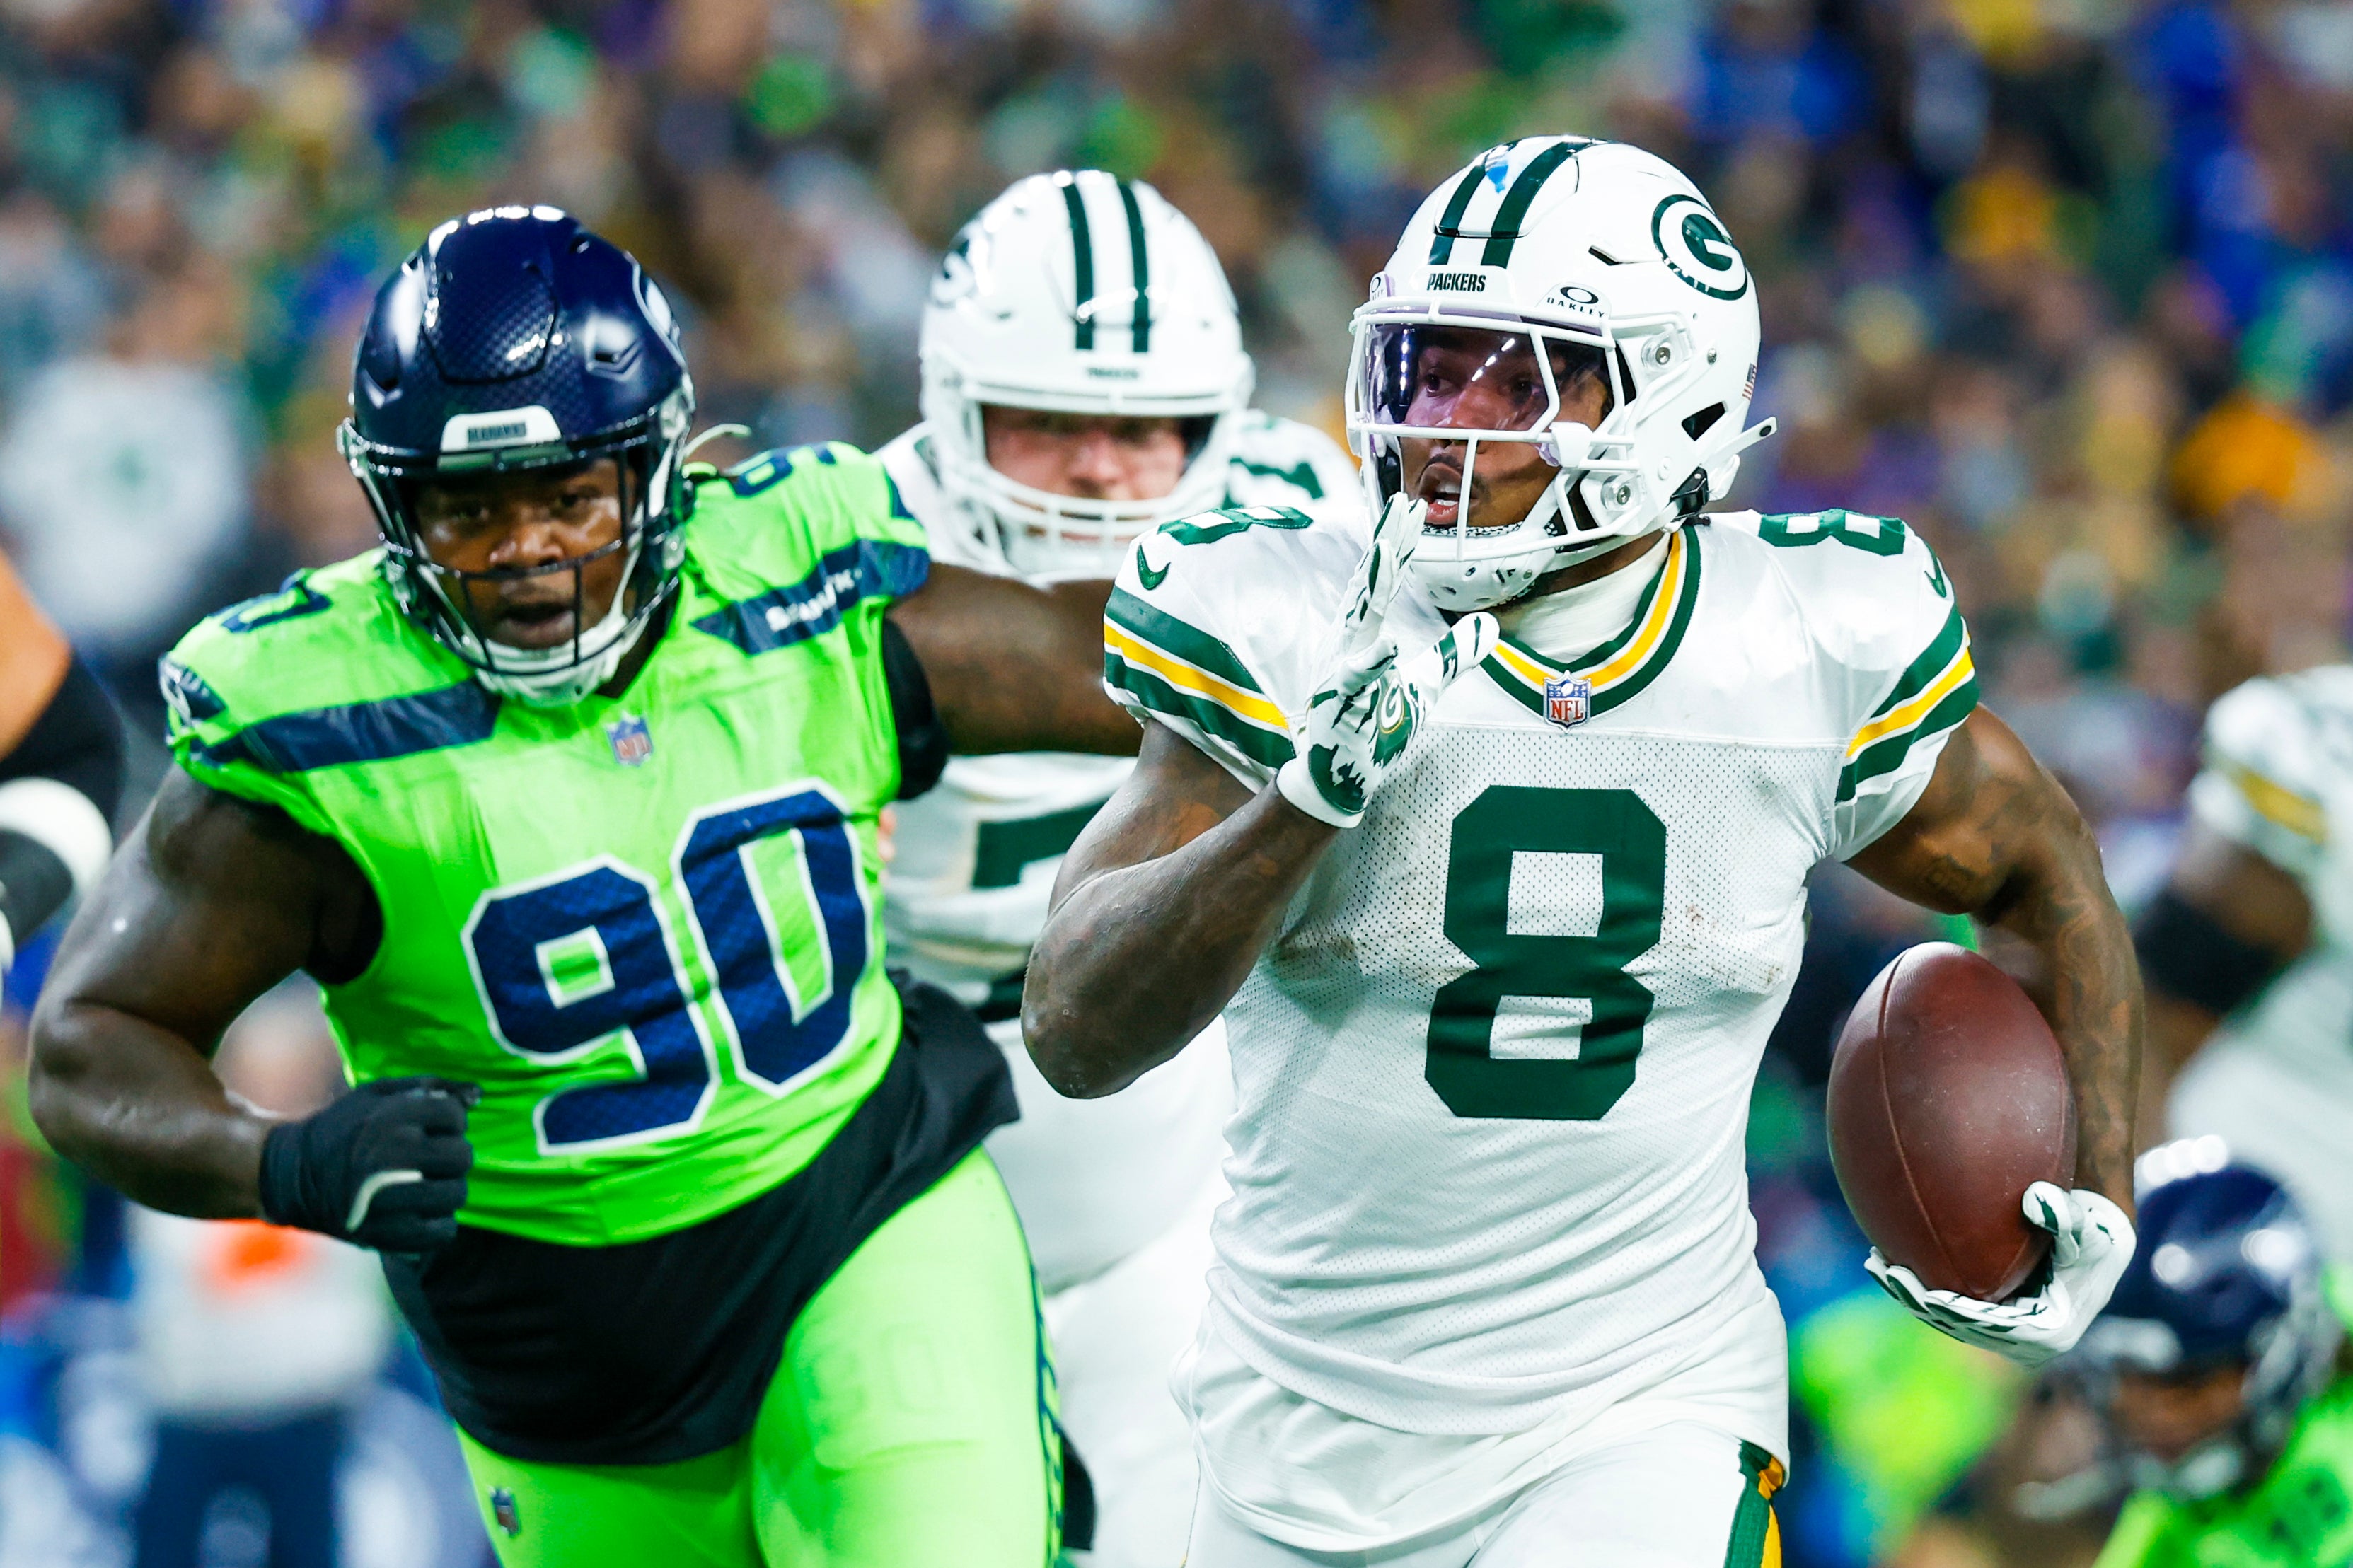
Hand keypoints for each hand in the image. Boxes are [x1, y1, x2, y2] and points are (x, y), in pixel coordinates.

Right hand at [258, 1076, 478, 1251]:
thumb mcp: (377, 1094)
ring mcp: (387, 1198)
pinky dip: (438, 1224)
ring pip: (456, 1194)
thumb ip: (430, 1087)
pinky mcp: (384, 1234)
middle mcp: (391, 1156)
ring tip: (425, 1185)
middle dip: (452, 1156)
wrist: (288, 1175)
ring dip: (447, 1190)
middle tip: (431, 1159)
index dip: (449, 1122)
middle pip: (462, 1156)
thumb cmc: (341, 1128)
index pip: (455, 1117)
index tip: (430, 1129)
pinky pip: (442, 1232)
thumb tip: (479, 1095)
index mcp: (391, 1118)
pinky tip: (421, 1212)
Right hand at [1275, 494, 1496, 827]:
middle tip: (1403, 505)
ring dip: (1371, 586)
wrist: (1338, 777)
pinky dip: (1368, 662)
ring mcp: (1341, 671)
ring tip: (1387, 551)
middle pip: (1370, 586)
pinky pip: (1354, 680)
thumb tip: (1490, 625)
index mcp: (1363, 635)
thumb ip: (1453, 655)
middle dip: (1386, 546)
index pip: (1382, 581)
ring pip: (1358, 621)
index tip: (1412, 507)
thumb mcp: (1425, 687)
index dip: (1397, 544)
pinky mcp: (1341, 705)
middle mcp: (1348, 644)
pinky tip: (1385, 645)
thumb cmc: (1376, 727)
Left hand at [1867, 1182, 2135, 1366]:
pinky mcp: (1993, 1321)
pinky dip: (1920, 1288)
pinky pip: (1950, 1309)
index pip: (1994, 1327)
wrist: (2099, 1244)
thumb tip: (2038, 1199)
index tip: (1925, 1291)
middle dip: (1920, 1302)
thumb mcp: (2091, 1228)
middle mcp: (2026, 1343)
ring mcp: (2007, 1336)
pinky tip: (1889, 1258)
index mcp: (2050, 1331)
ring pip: (1950, 1321)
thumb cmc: (2097, 1236)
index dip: (1957, 1312)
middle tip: (1884, 1269)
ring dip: (1911, 1296)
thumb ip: (2067, 1217)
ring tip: (1876, 1263)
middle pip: (1963, 1327)